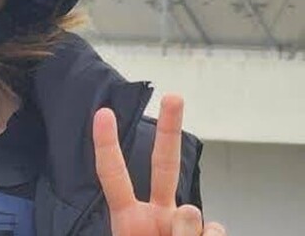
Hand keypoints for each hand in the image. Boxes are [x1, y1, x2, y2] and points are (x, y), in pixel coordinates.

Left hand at [93, 94, 226, 235]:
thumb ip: (164, 231)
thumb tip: (190, 210)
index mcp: (130, 219)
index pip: (113, 176)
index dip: (107, 145)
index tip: (103, 113)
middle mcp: (158, 215)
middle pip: (164, 164)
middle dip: (170, 128)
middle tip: (173, 96)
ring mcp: (184, 225)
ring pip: (192, 213)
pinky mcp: (210, 234)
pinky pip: (215, 231)